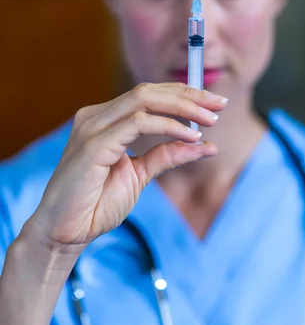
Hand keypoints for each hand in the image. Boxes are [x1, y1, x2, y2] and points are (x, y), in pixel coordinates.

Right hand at [30, 83, 226, 248]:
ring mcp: (92, 126)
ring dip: (183, 108)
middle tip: (219, 104)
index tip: (214, 103)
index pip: (149, 94)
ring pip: (144, 100)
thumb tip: (205, 144)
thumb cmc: (96, 204)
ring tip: (209, 121)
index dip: (183, 94)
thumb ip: (167, 155)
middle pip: (149, 90)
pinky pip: (138, 123)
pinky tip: (189, 136)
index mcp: (105, 118)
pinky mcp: (93, 143)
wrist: (65, 234)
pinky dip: (168, 127)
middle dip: (188, 95)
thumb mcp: (140, 175)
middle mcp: (96, 116)